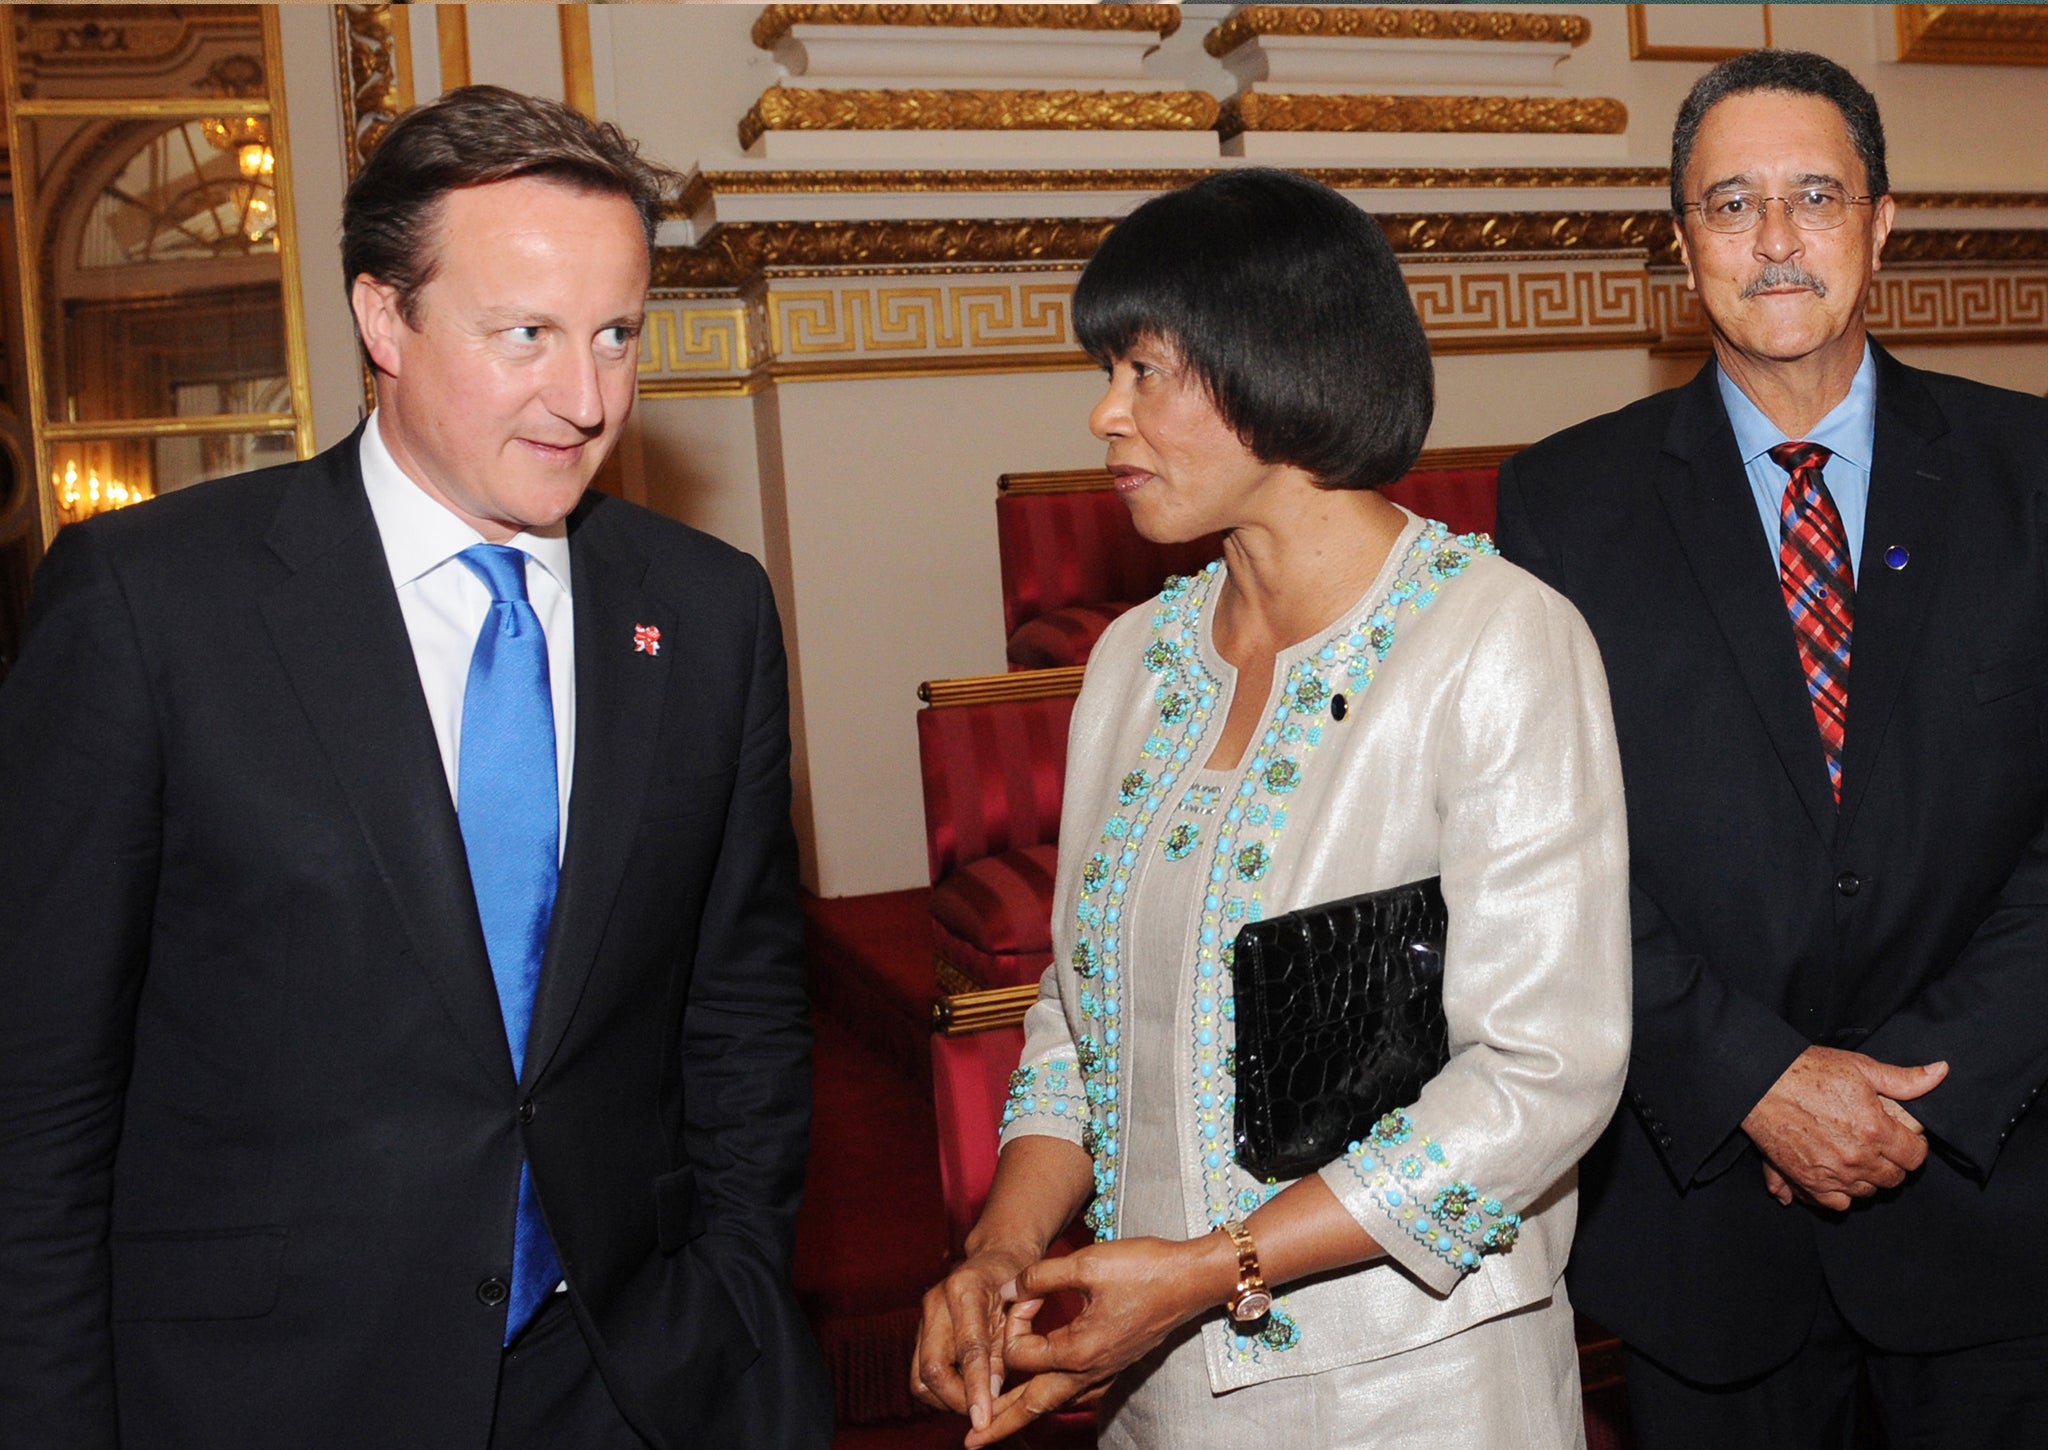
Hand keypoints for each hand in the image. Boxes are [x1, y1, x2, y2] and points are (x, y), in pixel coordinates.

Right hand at [912, 1243, 1040, 1433]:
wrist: (998, 1256)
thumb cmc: (1016, 1282)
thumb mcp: (1023, 1310)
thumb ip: (1006, 1351)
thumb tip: (991, 1396)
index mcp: (965, 1289)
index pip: (968, 1349)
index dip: (976, 1388)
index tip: (984, 1419)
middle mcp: (936, 1300)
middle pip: (932, 1368)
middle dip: (957, 1400)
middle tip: (983, 1415)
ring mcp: (924, 1315)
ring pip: (920, 1376)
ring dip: (946, 1399)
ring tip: (975, 1403)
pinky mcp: (920, 1330)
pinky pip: (920, 1372)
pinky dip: (941, 1390)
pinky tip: (965, 1391)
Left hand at [965, 1233, 1233, 1447]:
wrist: (1192, 1279)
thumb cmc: (1143, 1268)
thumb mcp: (1087, 1263)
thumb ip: (1040, 1276)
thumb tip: (1009, 1287)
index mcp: (1078, 1349)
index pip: (1020, 1353)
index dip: (1011, 1322)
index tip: (1023, 1293)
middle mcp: (1090, 1370)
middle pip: (1033, 1405)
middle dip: (1000, 1423)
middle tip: (971, 1441)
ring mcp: (1105, 1371)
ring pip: (1054, 1402)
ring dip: (1022, 1414)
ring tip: (996, 1428)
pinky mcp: (1115, 1364)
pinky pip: (1076, 1393)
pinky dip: (1052, 1399)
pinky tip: (1045, 1397)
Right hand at [1742, 1046, 1946, 1209]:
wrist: (1759, 1083)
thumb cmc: (1808, 1071)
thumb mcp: (1860, 1067)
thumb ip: (1903, 1079)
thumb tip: (1941, 1072)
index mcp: (1876, 1130)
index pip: (1915, 1156)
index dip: (1913, 1146)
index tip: (1902, 1137)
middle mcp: (1858, 1158)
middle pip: (1894, 1178)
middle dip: (1892, 1163)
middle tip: (1878, 1145)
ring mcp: (1832, 1174)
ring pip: (1868, 1192)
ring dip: (1867, 1178)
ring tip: (1856, 1157)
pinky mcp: (1807, 1181)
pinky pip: (1837, 1204)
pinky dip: (1840, 1194)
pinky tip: (1836, 1175)